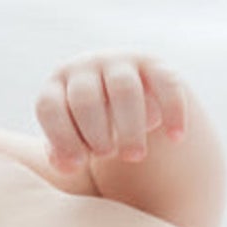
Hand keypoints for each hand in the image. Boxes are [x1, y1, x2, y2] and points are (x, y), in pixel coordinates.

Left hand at [35, 53, 187, 172]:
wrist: (121, 96)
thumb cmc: (88, 129)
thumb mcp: (71, 140)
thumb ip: (63, 155)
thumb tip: (66, 164)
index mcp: (57, 86)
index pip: (50, 107)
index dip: (61, 137)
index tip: (78, 165)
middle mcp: (85, 67)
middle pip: (86, 98)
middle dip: (96, 132)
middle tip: (108, 156)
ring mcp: (120, 62)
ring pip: (124, 89)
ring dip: (129, 126)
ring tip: (134, 156)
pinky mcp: (153, 64)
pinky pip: (166, 83)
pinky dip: (172, 110)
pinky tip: (175, 137)